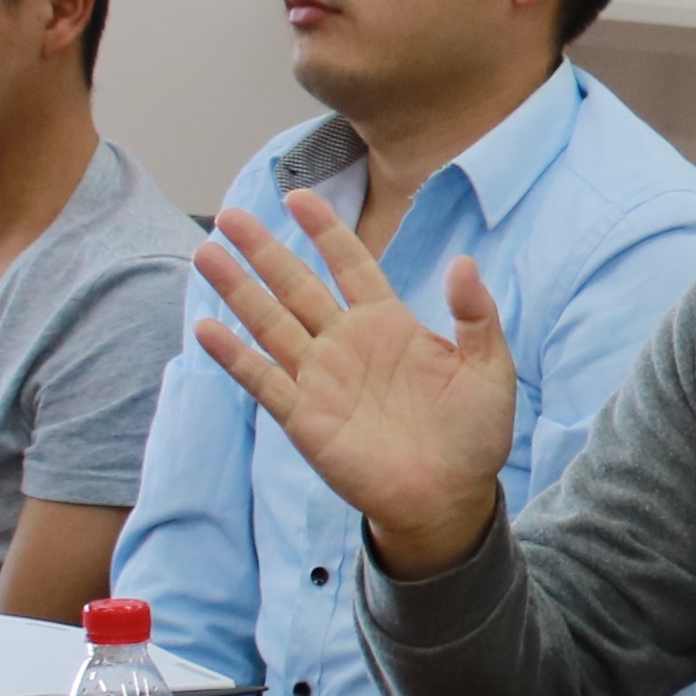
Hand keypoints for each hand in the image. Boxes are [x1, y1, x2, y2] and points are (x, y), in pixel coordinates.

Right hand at [190, 197, 516, 570]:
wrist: (451, 499)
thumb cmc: (475, 435)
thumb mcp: (489, 369)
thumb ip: (476, 315)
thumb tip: (463, 262)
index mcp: (389, 324)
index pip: (350, 264)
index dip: (325, 230)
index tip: (298, 195)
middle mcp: (347, 344)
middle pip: (296, 285)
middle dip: (264, 250)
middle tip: (231, 215)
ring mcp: (321, 379)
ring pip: (270, 323)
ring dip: (238, 290)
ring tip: (207, 254)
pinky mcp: (304, 417)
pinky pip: (262, 379)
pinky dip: (234, 355)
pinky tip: (207, 328)